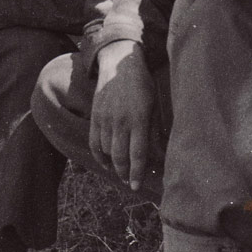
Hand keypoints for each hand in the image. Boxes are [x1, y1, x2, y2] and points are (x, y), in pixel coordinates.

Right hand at [90, 40, 154, 190]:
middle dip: (124, 172)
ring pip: (107, 151)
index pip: (137, 154)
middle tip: (128, 181)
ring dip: (113, 164)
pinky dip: (99, 155)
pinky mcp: (95, 116)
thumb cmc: (143, 86)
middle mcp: (121, 121)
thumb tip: (157, 155)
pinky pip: (94, 142)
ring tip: (120, 171)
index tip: (136, 186)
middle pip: (120, 156)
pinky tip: (105, 162)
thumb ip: (153, 131)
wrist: (120, 64)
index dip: (137, 173)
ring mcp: (105, 119)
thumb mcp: (154, 107)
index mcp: (139, 119)